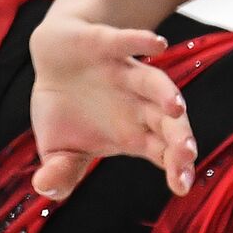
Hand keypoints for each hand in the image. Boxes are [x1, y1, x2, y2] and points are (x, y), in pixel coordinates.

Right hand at [29, 10, 196, 200]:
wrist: (54, 58)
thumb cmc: (65, 110)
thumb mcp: (58, 148)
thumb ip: (61, 171)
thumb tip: (44, 189)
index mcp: (136, 134)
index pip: (165, 154)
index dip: (177, 168)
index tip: (183, 187)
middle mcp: (140, 104)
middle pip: (168, 123)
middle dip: (180, 137)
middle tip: (188, 154)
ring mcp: (126, 74)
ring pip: (155, 83)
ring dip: (166, 93)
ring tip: (176, 107)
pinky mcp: (108, 45)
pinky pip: (128, 43)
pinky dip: (141, 42)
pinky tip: (159, 44)